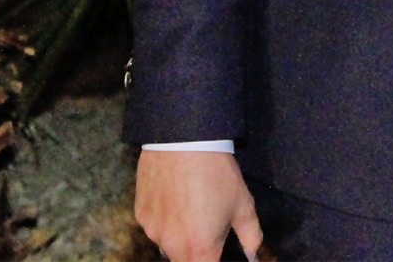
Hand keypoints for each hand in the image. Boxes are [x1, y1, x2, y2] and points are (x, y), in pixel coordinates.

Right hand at [135, 149, 260, 261]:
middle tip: (207, 226)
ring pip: (167, 245)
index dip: (212, 260)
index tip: (216, 251)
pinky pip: (154, 227)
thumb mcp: (243, 205)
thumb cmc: (219, 175)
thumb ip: (251, 237)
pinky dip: (164, 220)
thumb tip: (252, 254)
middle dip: (197, 252)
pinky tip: (175, 198)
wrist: (185, 142)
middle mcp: (172, 247)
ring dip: (179, 237)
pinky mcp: (140, 216)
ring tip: (192, 208)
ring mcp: (152, 232)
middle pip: (184, 261)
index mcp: (200, 249)